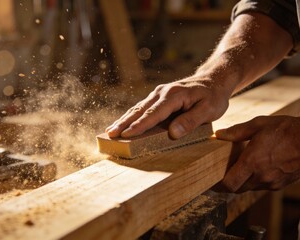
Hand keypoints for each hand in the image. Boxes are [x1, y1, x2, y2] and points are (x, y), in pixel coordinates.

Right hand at [106, 76, 229, 138]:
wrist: (213, 80)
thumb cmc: (213, 97)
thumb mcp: (209, 110)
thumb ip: (191, 121)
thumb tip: (172, 133)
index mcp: (173, 96)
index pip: (153, 113)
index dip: (139, 125)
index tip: (126, 135)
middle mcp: (162, 92)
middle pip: (140, 109)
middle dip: (124, 123)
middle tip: (110, 134)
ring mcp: (158, 93)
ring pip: (138, 108)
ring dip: (124, 119)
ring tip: (110, 130)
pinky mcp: (158, 97)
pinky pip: (142, 107)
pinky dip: (131, 116)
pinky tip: (123, 122)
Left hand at [215, 115, 299, 191]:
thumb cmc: (287, 130)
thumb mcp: (259, 124)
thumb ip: (236, 131)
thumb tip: (218, 134)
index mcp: (252, 162)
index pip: (229, 184)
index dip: (218, 186)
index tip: (212, 181)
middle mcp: (261, 176)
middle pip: (237, 189)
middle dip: (229, 183)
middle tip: (223, 173)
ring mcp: (272, 182)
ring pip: (249, 188)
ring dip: (242, 181)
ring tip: (240, 168)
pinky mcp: (281, 184)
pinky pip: (262, 186)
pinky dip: (255, 180)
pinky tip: (257, 168)